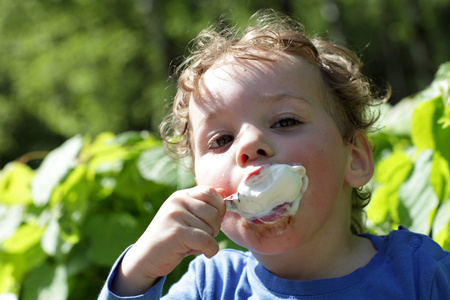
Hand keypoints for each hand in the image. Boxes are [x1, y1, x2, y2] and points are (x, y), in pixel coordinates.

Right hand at [111, 185, 225, 295]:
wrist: (145, 258)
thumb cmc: (171, 238)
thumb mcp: (186, 217)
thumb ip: (204, 205)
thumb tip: (224, 191)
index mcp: (181, 195)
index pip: (211, 192)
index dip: (219, 209)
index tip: (211, 222)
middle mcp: (177, 201)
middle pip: (215, 213)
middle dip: (214, 229)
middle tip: (201, 237)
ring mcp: (176, 215)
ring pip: (211, 228)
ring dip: (209, 241)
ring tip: (193, 244)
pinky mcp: (176, 232)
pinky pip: (207, 241)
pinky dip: (210, 250)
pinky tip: (205, 253)